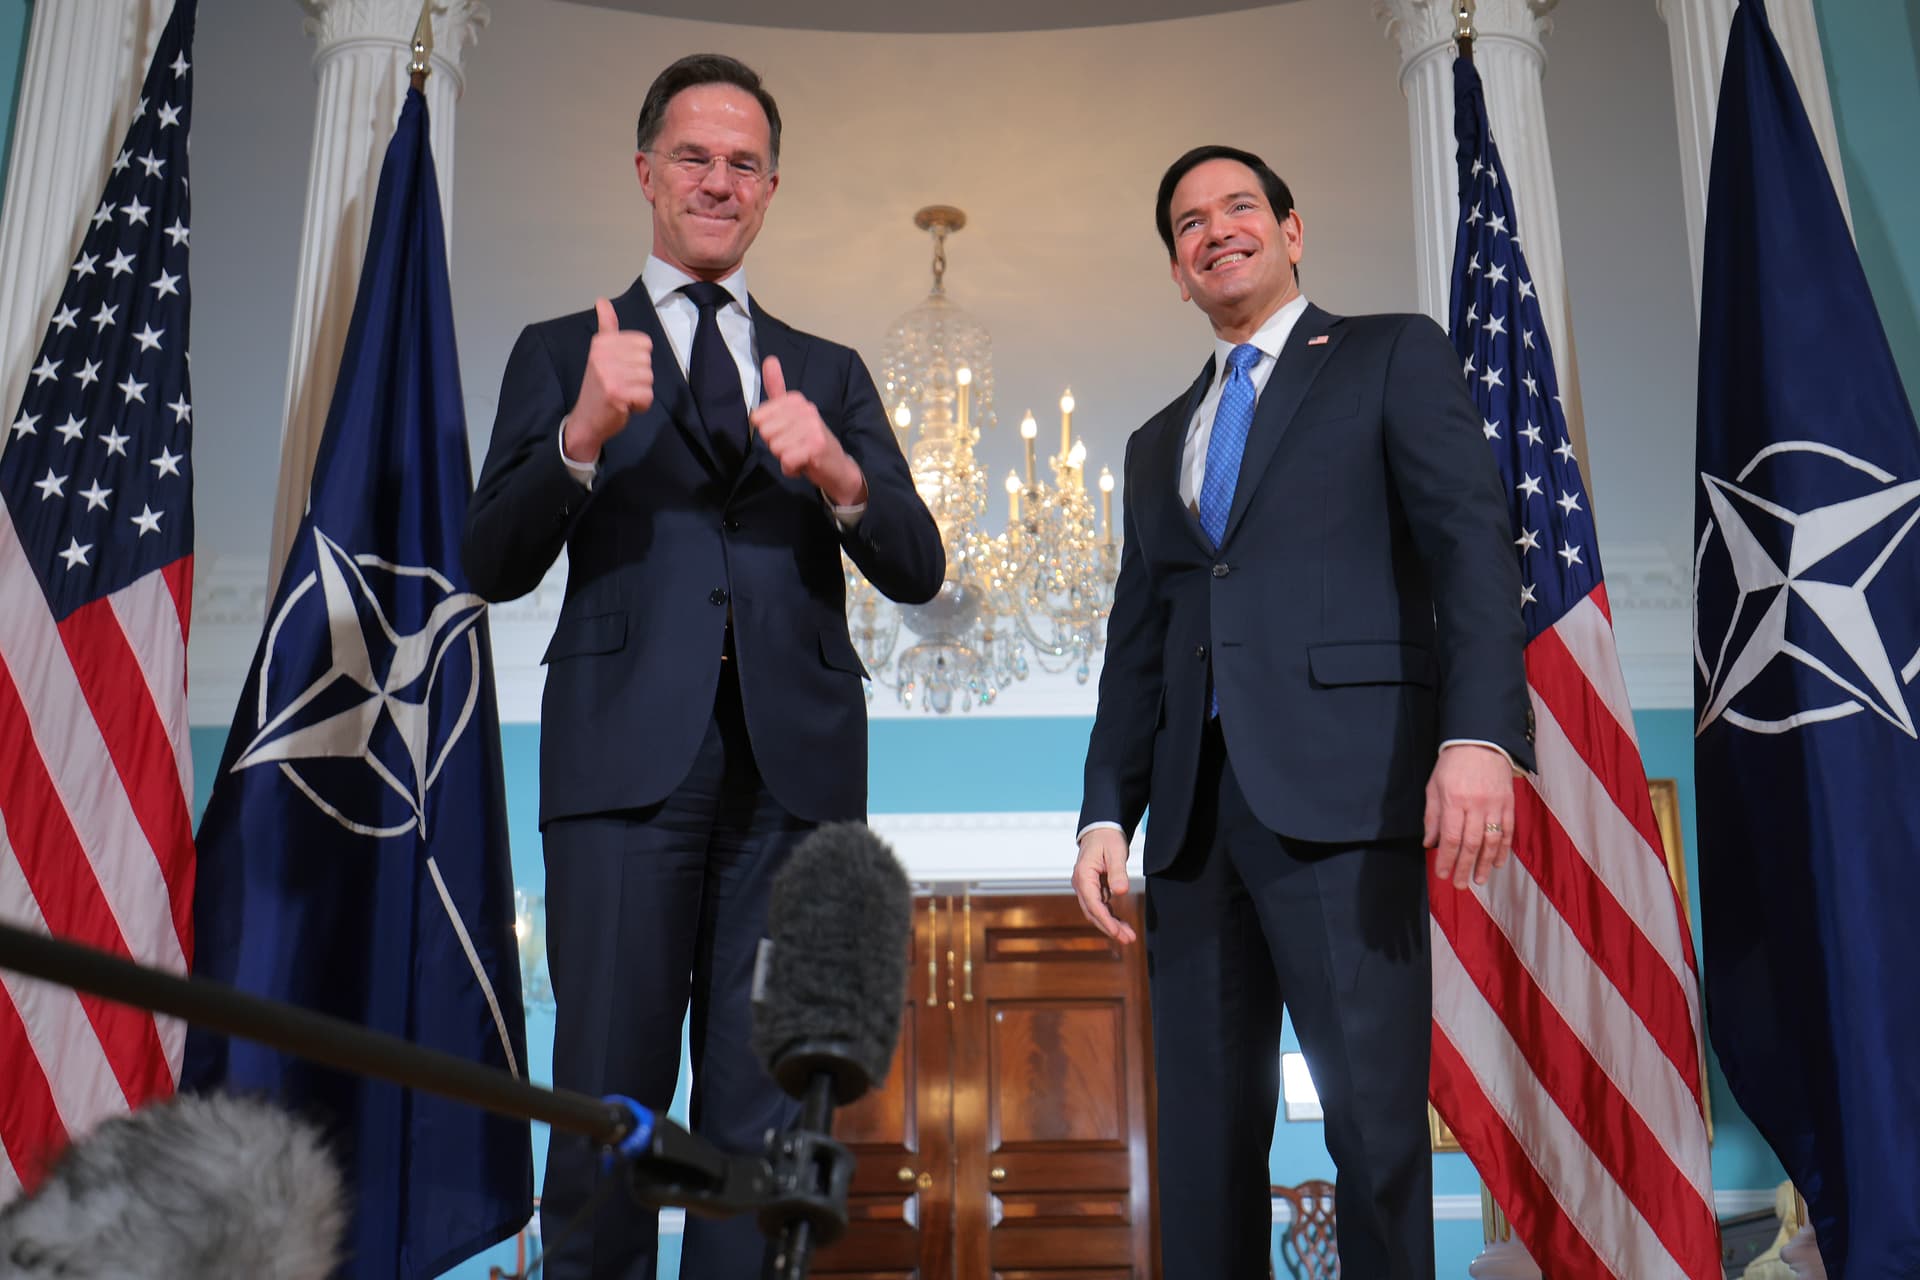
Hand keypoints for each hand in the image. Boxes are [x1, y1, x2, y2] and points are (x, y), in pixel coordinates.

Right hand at [566, 298, 653, 462]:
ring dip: (640, 391)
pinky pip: (647, 396)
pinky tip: (625, 406)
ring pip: (649, 378)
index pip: (644, 343)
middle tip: (621, 384)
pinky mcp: (616, 393)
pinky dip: (641, 405)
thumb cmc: (598, 387)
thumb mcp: (600, 353)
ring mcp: (609, 374)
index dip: (638, 360)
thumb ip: (607, 327)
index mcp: (601, 343)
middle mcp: (602, 355)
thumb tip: (602, 300)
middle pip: (648, 361)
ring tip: (622, 395)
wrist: (586, 420)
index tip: (621, 369)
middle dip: (640, 377)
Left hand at [750, 357, 865, 504]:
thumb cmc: (809, 441)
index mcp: (796, 400)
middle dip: (776, 446)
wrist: (837, 466)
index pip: (758, 418)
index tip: (787, 434)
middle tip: (795, 446)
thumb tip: (769, 359)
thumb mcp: (791, 414)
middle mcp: (806, 409)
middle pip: (765, 433)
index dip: (769, 432)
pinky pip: (787, 461)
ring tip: (801, 455)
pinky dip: (792, 469)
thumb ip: (777, 389)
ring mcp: (813, 426)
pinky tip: (805, 464)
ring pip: (775, 447)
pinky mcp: (816, 445)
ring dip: (785, 458)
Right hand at [1071, 828, 1137, 944]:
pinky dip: (1110, 917)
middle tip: (1127, 939)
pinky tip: (1122, 925)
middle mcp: (1081, 884)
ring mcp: (1086, 888)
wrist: (1101, 830)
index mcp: (1083, 875)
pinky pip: (1100, 907)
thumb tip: (1121, 892)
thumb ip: (1118, 872)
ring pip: (1096, 912)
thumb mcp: (1115, 852)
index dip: (1105, 920)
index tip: (1117, 932)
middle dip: (1109, 927)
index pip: (1093, 903)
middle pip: (1093, 912)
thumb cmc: (1107, 838)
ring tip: (1128, 936)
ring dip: (1110, 925)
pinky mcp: (1093, 889)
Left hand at [1423, 743, 1515, 889]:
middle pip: (1471, 844)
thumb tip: (1429, 844)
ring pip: (1492, 841)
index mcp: (1453, 800)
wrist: (1481, 741)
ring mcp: (1495, 804)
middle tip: (1459, 884)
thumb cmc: (1453, 764)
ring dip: (1486, 864)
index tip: (1442, 874)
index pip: (1449, 838)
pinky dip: (1504, 849)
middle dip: (1464, 867)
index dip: (1446, 859)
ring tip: (1480, 880)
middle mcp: (1475, 805)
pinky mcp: (1509, 803)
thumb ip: (1432, 817)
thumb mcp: (1434, 787)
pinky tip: (1499, 863)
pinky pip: (1508, 831)